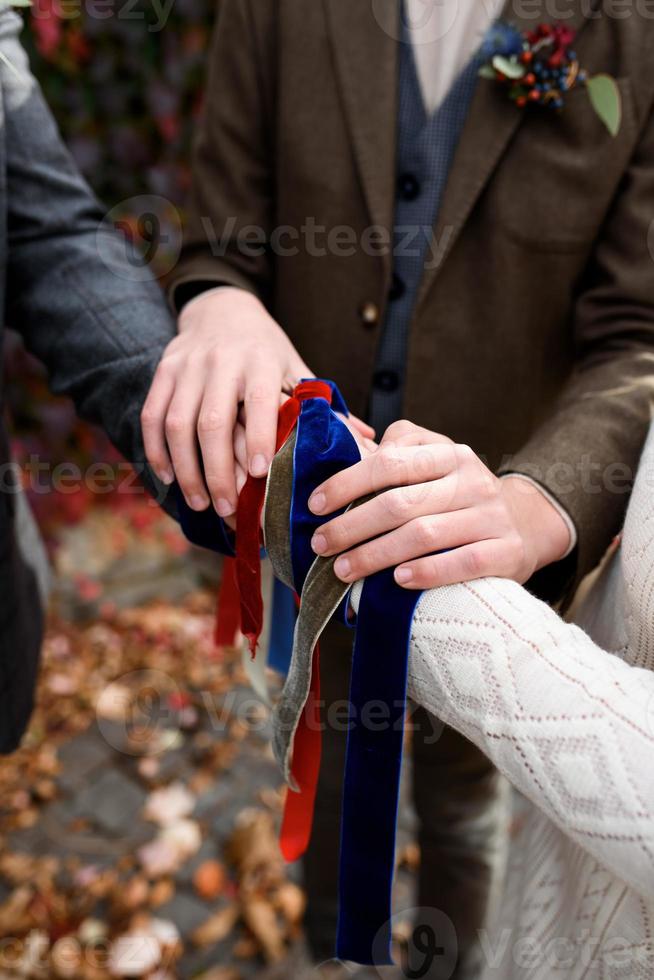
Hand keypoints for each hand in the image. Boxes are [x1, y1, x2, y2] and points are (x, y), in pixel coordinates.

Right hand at [142, 287, 374, 517]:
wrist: (222, 309)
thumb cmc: (267, 351)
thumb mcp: (297, 368)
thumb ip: (324, 405)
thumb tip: (366, 441)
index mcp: (260, 361)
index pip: (257, 402)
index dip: (256, 438)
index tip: (258, 475)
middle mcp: (220, 361)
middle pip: (211, 421)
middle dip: (217, 470)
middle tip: (228, 509)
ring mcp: (187, 367)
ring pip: (176, 424)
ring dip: (186, 469)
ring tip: (200, 503)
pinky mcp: (164, 372)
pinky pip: (152, 416)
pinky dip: (157, 451)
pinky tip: (168, 479)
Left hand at [308, 420, 570, 588]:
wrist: (522, 525)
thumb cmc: (456, 495)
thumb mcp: (432, 461)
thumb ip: (393, 450)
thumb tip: (341, 441)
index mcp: (448, 454)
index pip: (389, 462)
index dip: (347, 483)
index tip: (315, 505)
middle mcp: (472, 480)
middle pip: (400, 503)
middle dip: (352, 526)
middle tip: (320, 544)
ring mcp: (492, 516)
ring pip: (425, 534)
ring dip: (377, 555)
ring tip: (343, 570)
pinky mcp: (507, 551)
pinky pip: (464, 562)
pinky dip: (428, 572)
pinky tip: (398, 581)